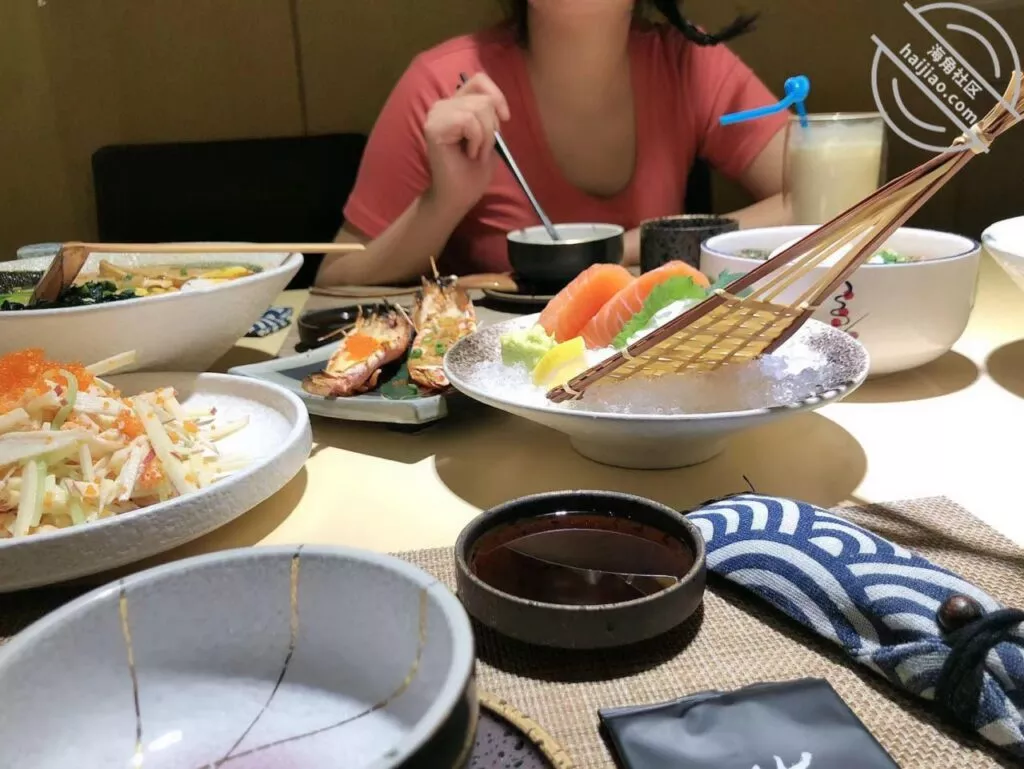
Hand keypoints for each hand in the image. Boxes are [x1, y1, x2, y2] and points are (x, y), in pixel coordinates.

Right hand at [423, 72, 510, 216]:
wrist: (458, 196)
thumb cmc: (472, 171)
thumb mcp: (489, 137)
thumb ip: (490, 115)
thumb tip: (496, 103)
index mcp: (455, 104)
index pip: (478, 80)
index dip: (496, 94)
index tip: (505, 118)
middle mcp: (443, 105)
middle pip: (483, 99)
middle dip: (491, 128)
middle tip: (481, 150)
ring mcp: (436, 114)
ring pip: (478, 109)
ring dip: (484, 138)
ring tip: (474, 154)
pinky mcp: (434, 127)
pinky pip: (468, 121)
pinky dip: (476, 140)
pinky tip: (468, 154)